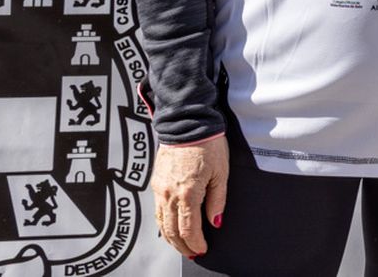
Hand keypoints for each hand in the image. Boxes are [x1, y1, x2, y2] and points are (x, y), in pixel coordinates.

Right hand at [151, 136, 228, 257]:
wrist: (187, 124)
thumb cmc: (208, 144)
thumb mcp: (221, 172)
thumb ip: (218, 200)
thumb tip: (215, 222)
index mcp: (187, 193)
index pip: (189, 229)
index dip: (196, 243)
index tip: (202, 249)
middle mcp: (169, 194)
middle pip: (172, 231)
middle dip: (183, 246)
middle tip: (193, 253)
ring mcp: (159, 189)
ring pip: (161, 223)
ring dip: (171, 238)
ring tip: (182, 246)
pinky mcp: (155, 183)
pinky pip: (157, 210)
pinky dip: (163, 224)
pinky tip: (169, 228)